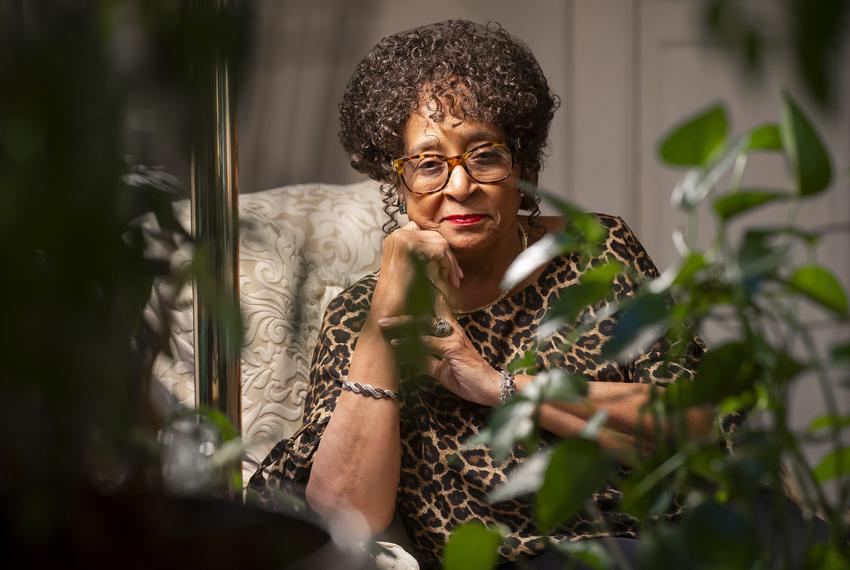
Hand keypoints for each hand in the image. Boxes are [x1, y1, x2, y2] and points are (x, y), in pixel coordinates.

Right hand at [372, 221, 462, 315]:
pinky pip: (440, 250)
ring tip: (451, 280)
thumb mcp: (412, 267)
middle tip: (456, 277)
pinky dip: (447, 266)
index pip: (427, 234)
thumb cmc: (402, 293)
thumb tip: (443, 248)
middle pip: (436, 236)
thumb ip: (423, 254)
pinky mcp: (410, 245)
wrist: (389, 306)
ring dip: (450, 263)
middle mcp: (398, 234)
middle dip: (449, 257)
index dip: (440, 249)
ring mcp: (403, 237)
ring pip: (441, 243)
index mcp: (397, 238)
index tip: (447, 267)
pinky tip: (444, 279)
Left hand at [377, 295, 499, 406]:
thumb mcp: (442, 370)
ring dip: (401, 323)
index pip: (434, 312)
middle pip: (424, 314)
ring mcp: (453, 337)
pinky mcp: (453, 348)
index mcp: (451, 332)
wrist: (491, 389)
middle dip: (403, 313)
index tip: (400, 298)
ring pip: (424, 323)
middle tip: (383, 315)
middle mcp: (452, 330)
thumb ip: (427, 360)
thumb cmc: (469, 379)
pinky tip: (396, 343)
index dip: (419, 302)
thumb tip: (409, 357)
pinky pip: (427, 342)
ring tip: (383, 324)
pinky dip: (410, 342)